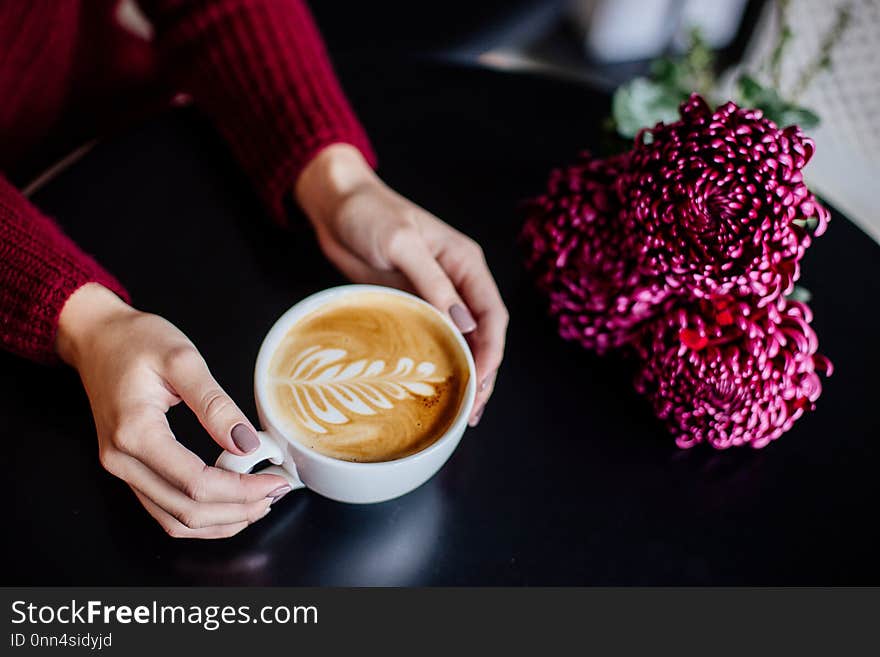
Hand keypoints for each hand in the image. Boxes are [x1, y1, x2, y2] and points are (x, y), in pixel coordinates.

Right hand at [56, 284, 290, 538]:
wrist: (98, 338)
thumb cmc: (136, 341)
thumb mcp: (183, 360)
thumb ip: (216, 405)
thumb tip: (247, 444)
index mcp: (135, 432)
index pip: (196, 483)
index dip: (241, 490)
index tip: (275, 481)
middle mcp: (122, 460)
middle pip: (186, 511)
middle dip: (237, 510)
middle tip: (276, 493)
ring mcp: (122, 469)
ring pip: (174, 520)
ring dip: (220, 521)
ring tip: (259, 503)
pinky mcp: (129, 469)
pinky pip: (164, 509)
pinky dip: (200, 516)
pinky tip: (229, 505)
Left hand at [295, 144, 507, 423]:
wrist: (335, 204)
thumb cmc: (368, 213)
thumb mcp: (401, 243)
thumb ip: (432, 282)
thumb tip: (463, 325)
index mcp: (466, 263)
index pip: (493, 315)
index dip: (492, 352)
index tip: (479, 382)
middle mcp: (457, 282)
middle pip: (483, 335)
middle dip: (483, 374)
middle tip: (471, 411)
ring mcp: (435, 297)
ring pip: (460, 343)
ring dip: (463, 375)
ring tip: (459, 411)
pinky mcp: (411, 305)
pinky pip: (431, 340)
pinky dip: (437, 365)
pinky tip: (432, 390)